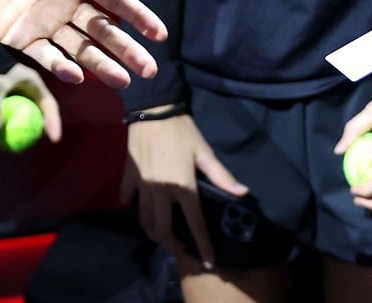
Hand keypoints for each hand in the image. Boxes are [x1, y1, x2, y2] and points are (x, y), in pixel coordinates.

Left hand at [0, 0, 165, 87]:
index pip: (113, 0)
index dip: (137, 15)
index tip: (158, 35)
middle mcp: (65, 2)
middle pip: (103, 30)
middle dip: (127, 49)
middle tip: (149, 70)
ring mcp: (46, 23)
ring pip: (81, 49)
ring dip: (102, 65)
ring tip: (123, 83)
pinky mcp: (23, 39)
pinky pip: (47, 56)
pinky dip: (62, 67)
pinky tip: (76, 76)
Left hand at [0, 63, 63, 142]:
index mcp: (36, 85)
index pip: (50, 106)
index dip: (54, 122)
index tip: (54, 139)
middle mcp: (32, 92)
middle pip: (42, 113)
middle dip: (43, 129)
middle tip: (37, 143)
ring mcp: (23, 97)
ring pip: (31, 116)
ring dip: (29, 129)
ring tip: (25, 144)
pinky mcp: (14, 102)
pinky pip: (18, 117)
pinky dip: (15, 127)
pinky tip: (9, 139)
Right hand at [121, 113, 248, 270]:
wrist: (153, 110)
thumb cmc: (182, 131)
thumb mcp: (204, 152)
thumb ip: (222, 176)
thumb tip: (242, 193)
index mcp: (183, 187)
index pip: (195, 224)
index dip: (203, 245)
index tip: (207, 261)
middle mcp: (161, 192)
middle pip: (162, 231)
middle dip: (172, 245)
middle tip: (182, 247)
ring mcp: (143, 186)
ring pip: (144, 220)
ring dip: (154, 232)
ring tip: (163, 234)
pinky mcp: (130, 177)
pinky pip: (129, 199)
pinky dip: (135, 208)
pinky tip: (143, 207)